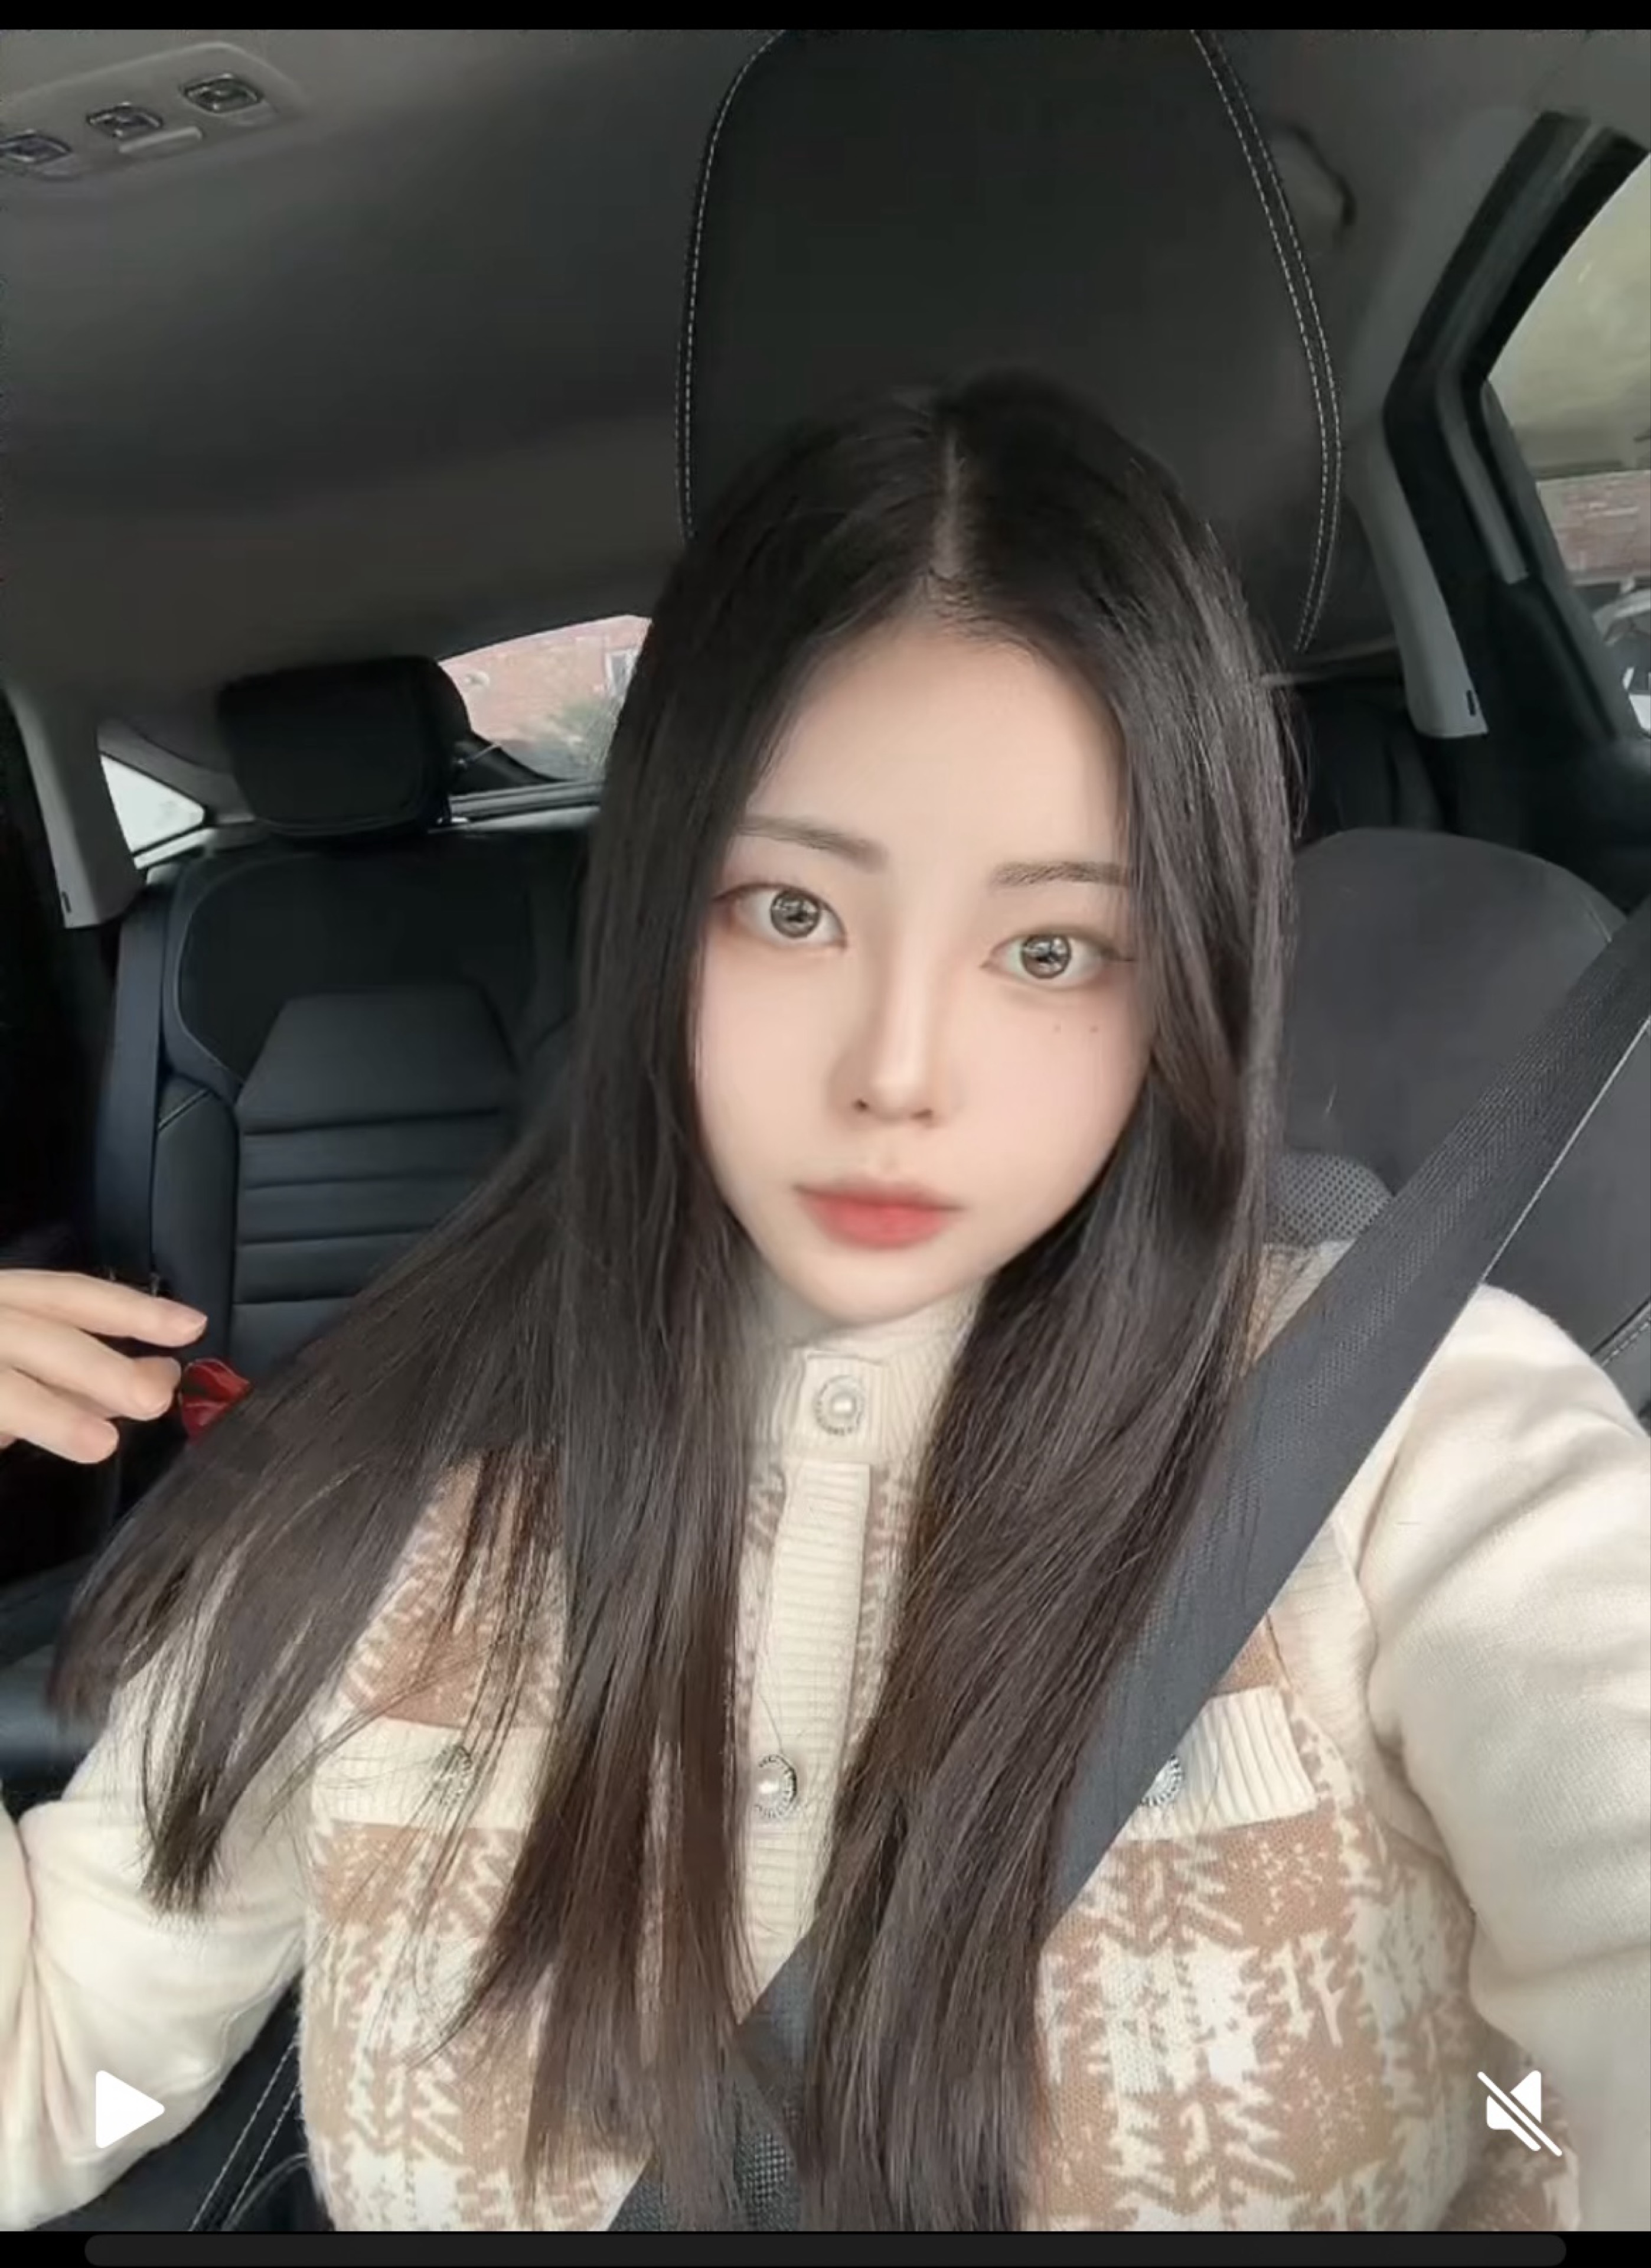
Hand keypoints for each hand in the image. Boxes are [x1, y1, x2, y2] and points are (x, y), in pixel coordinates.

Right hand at [0, 1272, 206, 1463]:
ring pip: (5, 1388)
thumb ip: (86, 1373)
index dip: (132, 1310)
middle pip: (42, 1336)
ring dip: (54, 1415)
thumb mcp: (27, 1360)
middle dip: (102, 1367)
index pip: (71, 1295)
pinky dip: (7, 1431)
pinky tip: (16, 1446)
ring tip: (101, 1443)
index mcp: (5, 1299)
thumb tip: (159, 1376)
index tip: (191, 1326)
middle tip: (154, 1399)